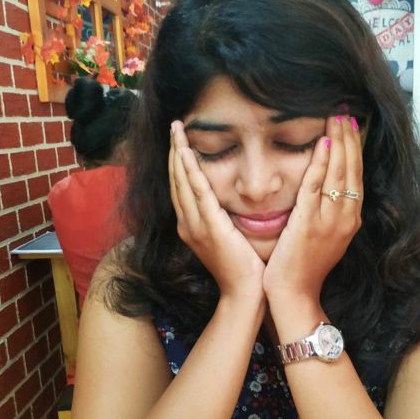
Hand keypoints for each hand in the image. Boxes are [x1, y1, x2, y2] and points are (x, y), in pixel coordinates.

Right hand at [169, 121, 265, 299]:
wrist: (245, 293)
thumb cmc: (244, 268)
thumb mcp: (229, 237)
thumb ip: (224, 218)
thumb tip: (230, 198)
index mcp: (192, 226)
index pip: (180, 187)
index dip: (178, 161)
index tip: (179, 139)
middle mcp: (188, 224)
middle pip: (176, 179)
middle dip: (174, 150)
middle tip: (174, 125)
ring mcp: (196, 226)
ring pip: (182, 181)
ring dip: (178, 153)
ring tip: (176, 129)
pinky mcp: (210, 227)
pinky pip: (197, 193)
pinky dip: (190, 171)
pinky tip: (186, 152)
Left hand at [263, 114, 362, 305]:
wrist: (295, 294)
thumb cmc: (304, 268)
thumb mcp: (325, 237)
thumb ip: (329, 213)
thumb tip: (328, 189)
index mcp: (350, 219)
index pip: (356, 176)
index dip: (354, 149)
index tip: (352, 125)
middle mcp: (346, 217)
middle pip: (351, 169)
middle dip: (350, 138)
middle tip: (345, 111)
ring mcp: (330, 220)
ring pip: (339, 173)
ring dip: (339, 142)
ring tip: (336, 117)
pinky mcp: (310, 222)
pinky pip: (317, 186)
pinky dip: (321, 163)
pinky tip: (322, 142)